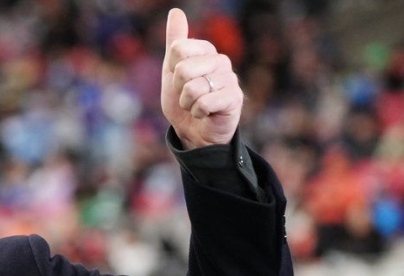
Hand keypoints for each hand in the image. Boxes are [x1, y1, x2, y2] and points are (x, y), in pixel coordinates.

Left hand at [161, 8, 242, 148]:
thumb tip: (176, 11)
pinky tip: (206, 113)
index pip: (177, 49)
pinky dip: (198, 112)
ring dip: (188, 104)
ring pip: (193, 88)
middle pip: (183, 69)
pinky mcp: (235, 98)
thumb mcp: (172, 71)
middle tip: (188, 96)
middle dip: (179, 89)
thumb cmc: (184, 101)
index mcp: (205, 51)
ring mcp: (230, 79)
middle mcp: (220, 61)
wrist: (195, 132)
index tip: (178, 80)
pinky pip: (204, 102)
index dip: (172, 70)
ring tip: (197, 106)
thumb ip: (175, 41)